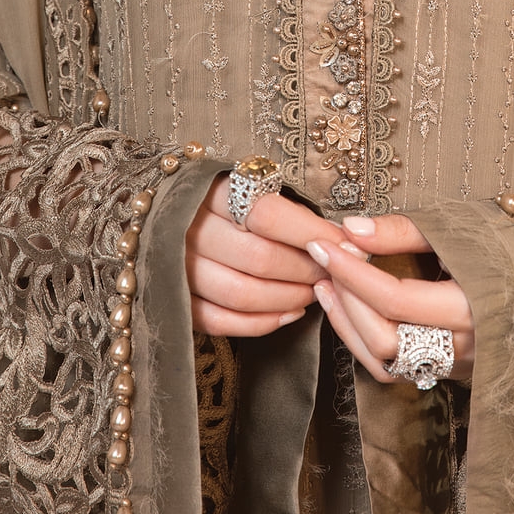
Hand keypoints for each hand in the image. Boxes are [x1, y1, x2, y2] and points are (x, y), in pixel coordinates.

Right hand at [185, 174, 349, 336]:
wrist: (170, 214)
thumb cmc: (230, 202)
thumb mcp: (254, 190)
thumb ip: (292, 213)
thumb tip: (342, 237)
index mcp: (213, 192)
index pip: (266, 215)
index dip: (309, 233)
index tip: (343, 243)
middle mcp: (189, 229)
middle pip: (258, 259)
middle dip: (305, 270)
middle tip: (332, 270)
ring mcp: (178, 268)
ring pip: (241, 295)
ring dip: (288, 298)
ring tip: (313, 291)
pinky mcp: (177, 301)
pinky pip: (220, 321)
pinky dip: (260, 323)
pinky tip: (288, 313)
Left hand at [306, 212, 475, 383]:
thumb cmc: (501, 244)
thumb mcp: (456, 227)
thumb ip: (401, 231)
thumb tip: (350, 229)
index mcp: (474, 306)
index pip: (396, 299)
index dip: (353, 272)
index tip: (324, 244)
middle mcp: (465, 346)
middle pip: (386, 338)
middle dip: (346, 299)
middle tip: (324, 260)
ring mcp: (456, 365)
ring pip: (386, 362)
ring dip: (348, 324)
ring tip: (326, 284)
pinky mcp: (447, 371)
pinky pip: (395, 369)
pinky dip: (364, 342)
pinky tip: (348, 309)